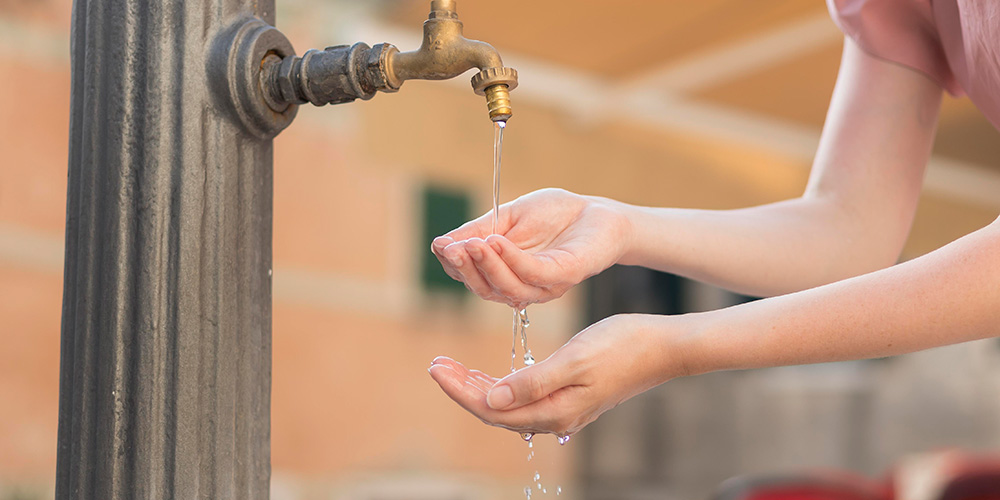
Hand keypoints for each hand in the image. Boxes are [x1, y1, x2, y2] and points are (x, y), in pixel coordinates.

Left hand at [427, 314, 683, 436]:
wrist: (663, 347)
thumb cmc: (623, 346)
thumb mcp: (574, 359)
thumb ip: (532, 382)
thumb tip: (491, 398)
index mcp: (554, 410)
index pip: (492, 408)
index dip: (460, 390)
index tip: (436, 367)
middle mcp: (556, 416)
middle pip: (495, 410)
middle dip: (463, 388)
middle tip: (436, 364)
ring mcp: (564, 408)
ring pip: (508, 405)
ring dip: (479, 386)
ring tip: (453, 367)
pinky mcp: (570, 397)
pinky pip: (524, 398)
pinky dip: (501, 385)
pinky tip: (491, 374)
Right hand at [431, 188, 632, 307]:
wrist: (598, 211)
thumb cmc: (555, 215)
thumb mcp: (508, 217)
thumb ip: (478, 231)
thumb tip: (440, 244)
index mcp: (505, 275)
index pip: (471, 277)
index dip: (454, 264)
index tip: (441, 245)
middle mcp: (522, 287)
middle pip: (485, 289)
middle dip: (465, 269)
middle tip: (451, 248)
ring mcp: (544, 286)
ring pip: (507, 287)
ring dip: (486, 266)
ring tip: (471, 244)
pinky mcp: (564, 276)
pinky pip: (533, 274)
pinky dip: (511, 259)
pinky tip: (496, 241)